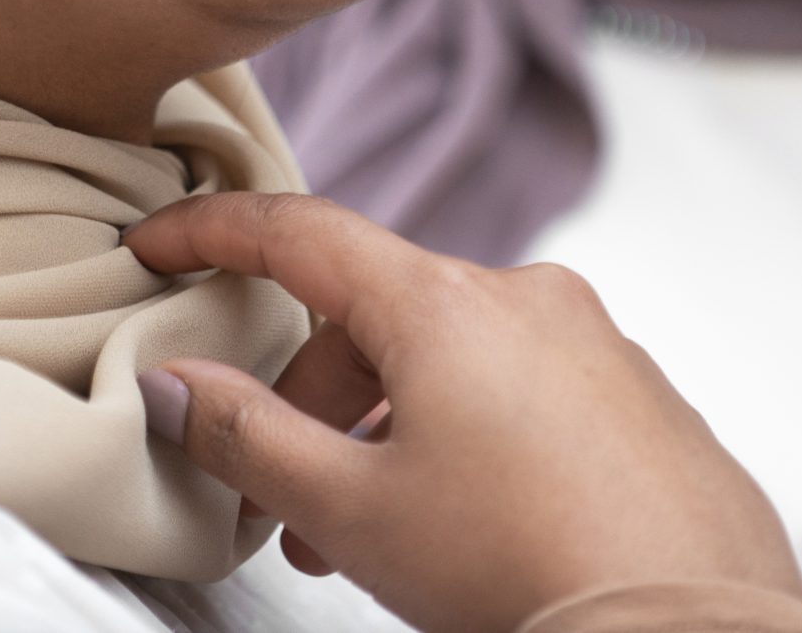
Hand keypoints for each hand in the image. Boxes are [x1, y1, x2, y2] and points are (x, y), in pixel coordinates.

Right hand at [125, 193, 801, 632]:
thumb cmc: (525, 569)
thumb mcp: (353, 511)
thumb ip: (246, 436)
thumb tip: (169, 384)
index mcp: (445, 304)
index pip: (299, 233)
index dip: (211, 236)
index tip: (155, 248)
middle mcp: (527, 299)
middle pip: (376, 316)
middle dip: (314, 407)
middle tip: (284, 508)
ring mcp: (598, 346)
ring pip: (452, 362)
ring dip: (390, 432)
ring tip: (372, 539)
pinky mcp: (645, 401)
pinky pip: (527, 393)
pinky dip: (472, 441)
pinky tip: (470, 529)